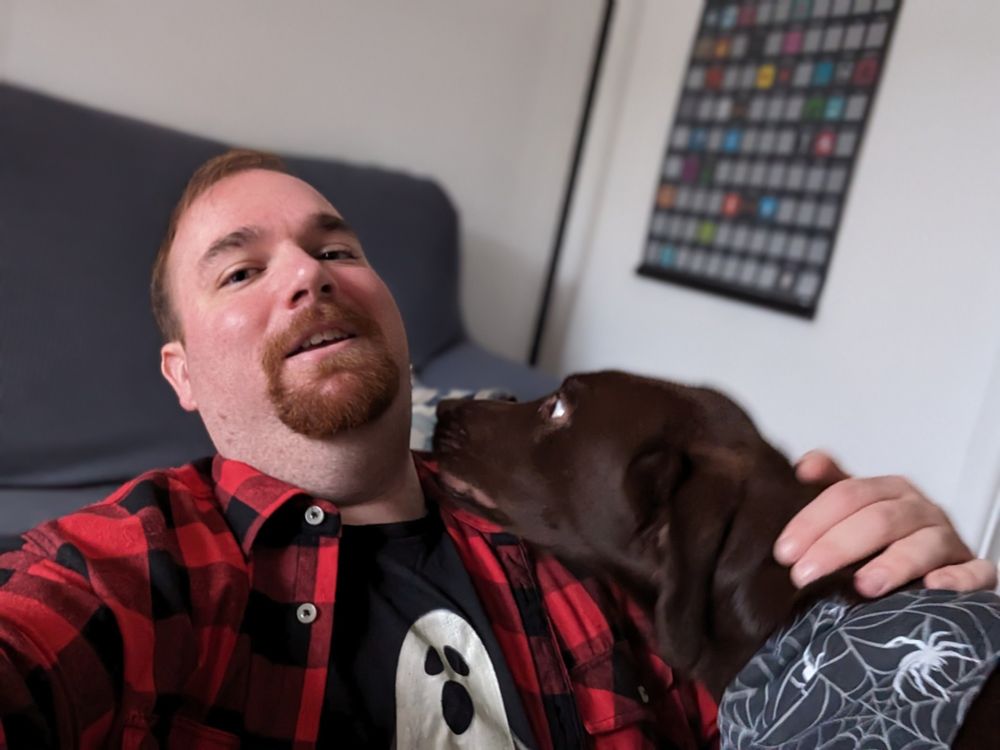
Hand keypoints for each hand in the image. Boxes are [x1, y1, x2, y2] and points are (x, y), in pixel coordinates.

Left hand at [773, 450, 997, 596]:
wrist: (937, 567)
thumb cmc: (886, 539)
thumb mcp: (856, 510)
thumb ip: (830, 486)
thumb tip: (805, 465)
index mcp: (887, 491)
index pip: (846, 495)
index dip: (812, 521)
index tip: (785, 551)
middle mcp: (918, 510)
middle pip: (878, 519)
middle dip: (838, 546)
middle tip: (805, 573)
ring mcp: (948, 539)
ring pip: (924, 544)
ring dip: (893, 564)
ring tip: (863, 585)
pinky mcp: (973, 570)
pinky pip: (974, 572)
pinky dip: (956, 579)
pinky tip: (933, 588)